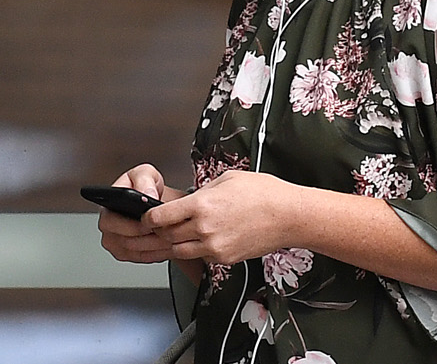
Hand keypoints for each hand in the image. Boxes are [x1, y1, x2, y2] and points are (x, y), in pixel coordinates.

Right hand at [96, 164, 179, 263]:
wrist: (158, 202)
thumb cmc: (148, 188)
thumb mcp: (147, 175)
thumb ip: (144, 180)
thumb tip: (146, 195)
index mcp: (106, 205)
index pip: (110, 220)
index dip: (131, 224)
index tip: (150, 223)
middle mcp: (107, 225)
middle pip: (122, 240)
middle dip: (146, 238)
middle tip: (164, 232)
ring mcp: (114, 241)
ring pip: (133, 251)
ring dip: (154, 246)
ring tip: (171, 238)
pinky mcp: (125, 252)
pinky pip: (140, 258)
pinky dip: (156, 253)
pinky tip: (169, 245)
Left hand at [148, 171, 305, 265]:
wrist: (288, 216)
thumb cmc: (263, 193)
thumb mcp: (227, 179)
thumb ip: (203, 192)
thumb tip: (191, 201)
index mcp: (201, 204)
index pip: (160, 216)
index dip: (149, 217)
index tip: (148, 216)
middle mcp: (204, 228)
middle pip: (166, 235)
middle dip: (161, 230)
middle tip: (162, 225)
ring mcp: (213, 247)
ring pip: (179, 250)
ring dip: (176, 242)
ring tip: (181, 232)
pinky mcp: (224, 258)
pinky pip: (200, 256)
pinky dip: (197, 249)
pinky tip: (205, 238)